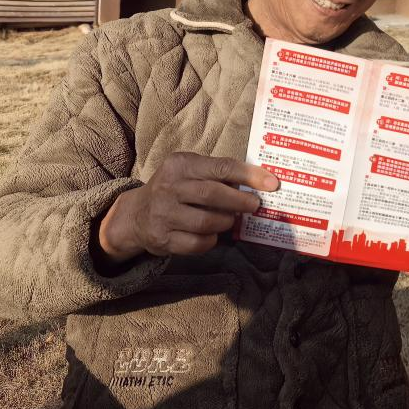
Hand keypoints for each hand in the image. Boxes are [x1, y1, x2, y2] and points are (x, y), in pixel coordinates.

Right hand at [96, 152, 278, 263]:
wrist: (135, 215)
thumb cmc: (175, 189)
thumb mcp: (190, 171)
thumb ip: (218, 173)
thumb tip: (259, 182)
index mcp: (180, 164)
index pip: (221, 167)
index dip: (250, 175)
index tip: (272, 184)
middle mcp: (168, 187)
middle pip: (213, 194)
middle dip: (241, 201)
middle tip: (256, 206)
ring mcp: (163, 214)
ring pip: (207, 221)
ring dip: (226, 222)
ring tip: (231, 220)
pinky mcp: (162, 238)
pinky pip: (197, 243)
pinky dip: (211, 240)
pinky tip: (212, 234)